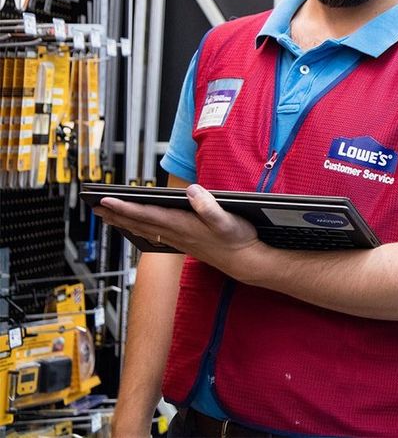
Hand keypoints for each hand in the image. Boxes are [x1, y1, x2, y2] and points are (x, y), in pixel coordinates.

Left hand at [94, 184, 259, 272]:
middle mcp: (177, 233)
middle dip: (116, 214)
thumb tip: (192, 192)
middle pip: (139, 223)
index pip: (147, 214)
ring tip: (108, 215)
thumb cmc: (238, 239)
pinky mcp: (184, 242)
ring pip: (144, 229)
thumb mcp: (228, 220)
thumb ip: (210, 206)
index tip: (105, 200)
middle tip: (95, 206)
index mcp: (183, 225)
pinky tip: (137, 228)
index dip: (125, 207)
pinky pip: (154, 234)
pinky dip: (140, 228)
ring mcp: (179, 239)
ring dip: (124, 222)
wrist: (246, 261)